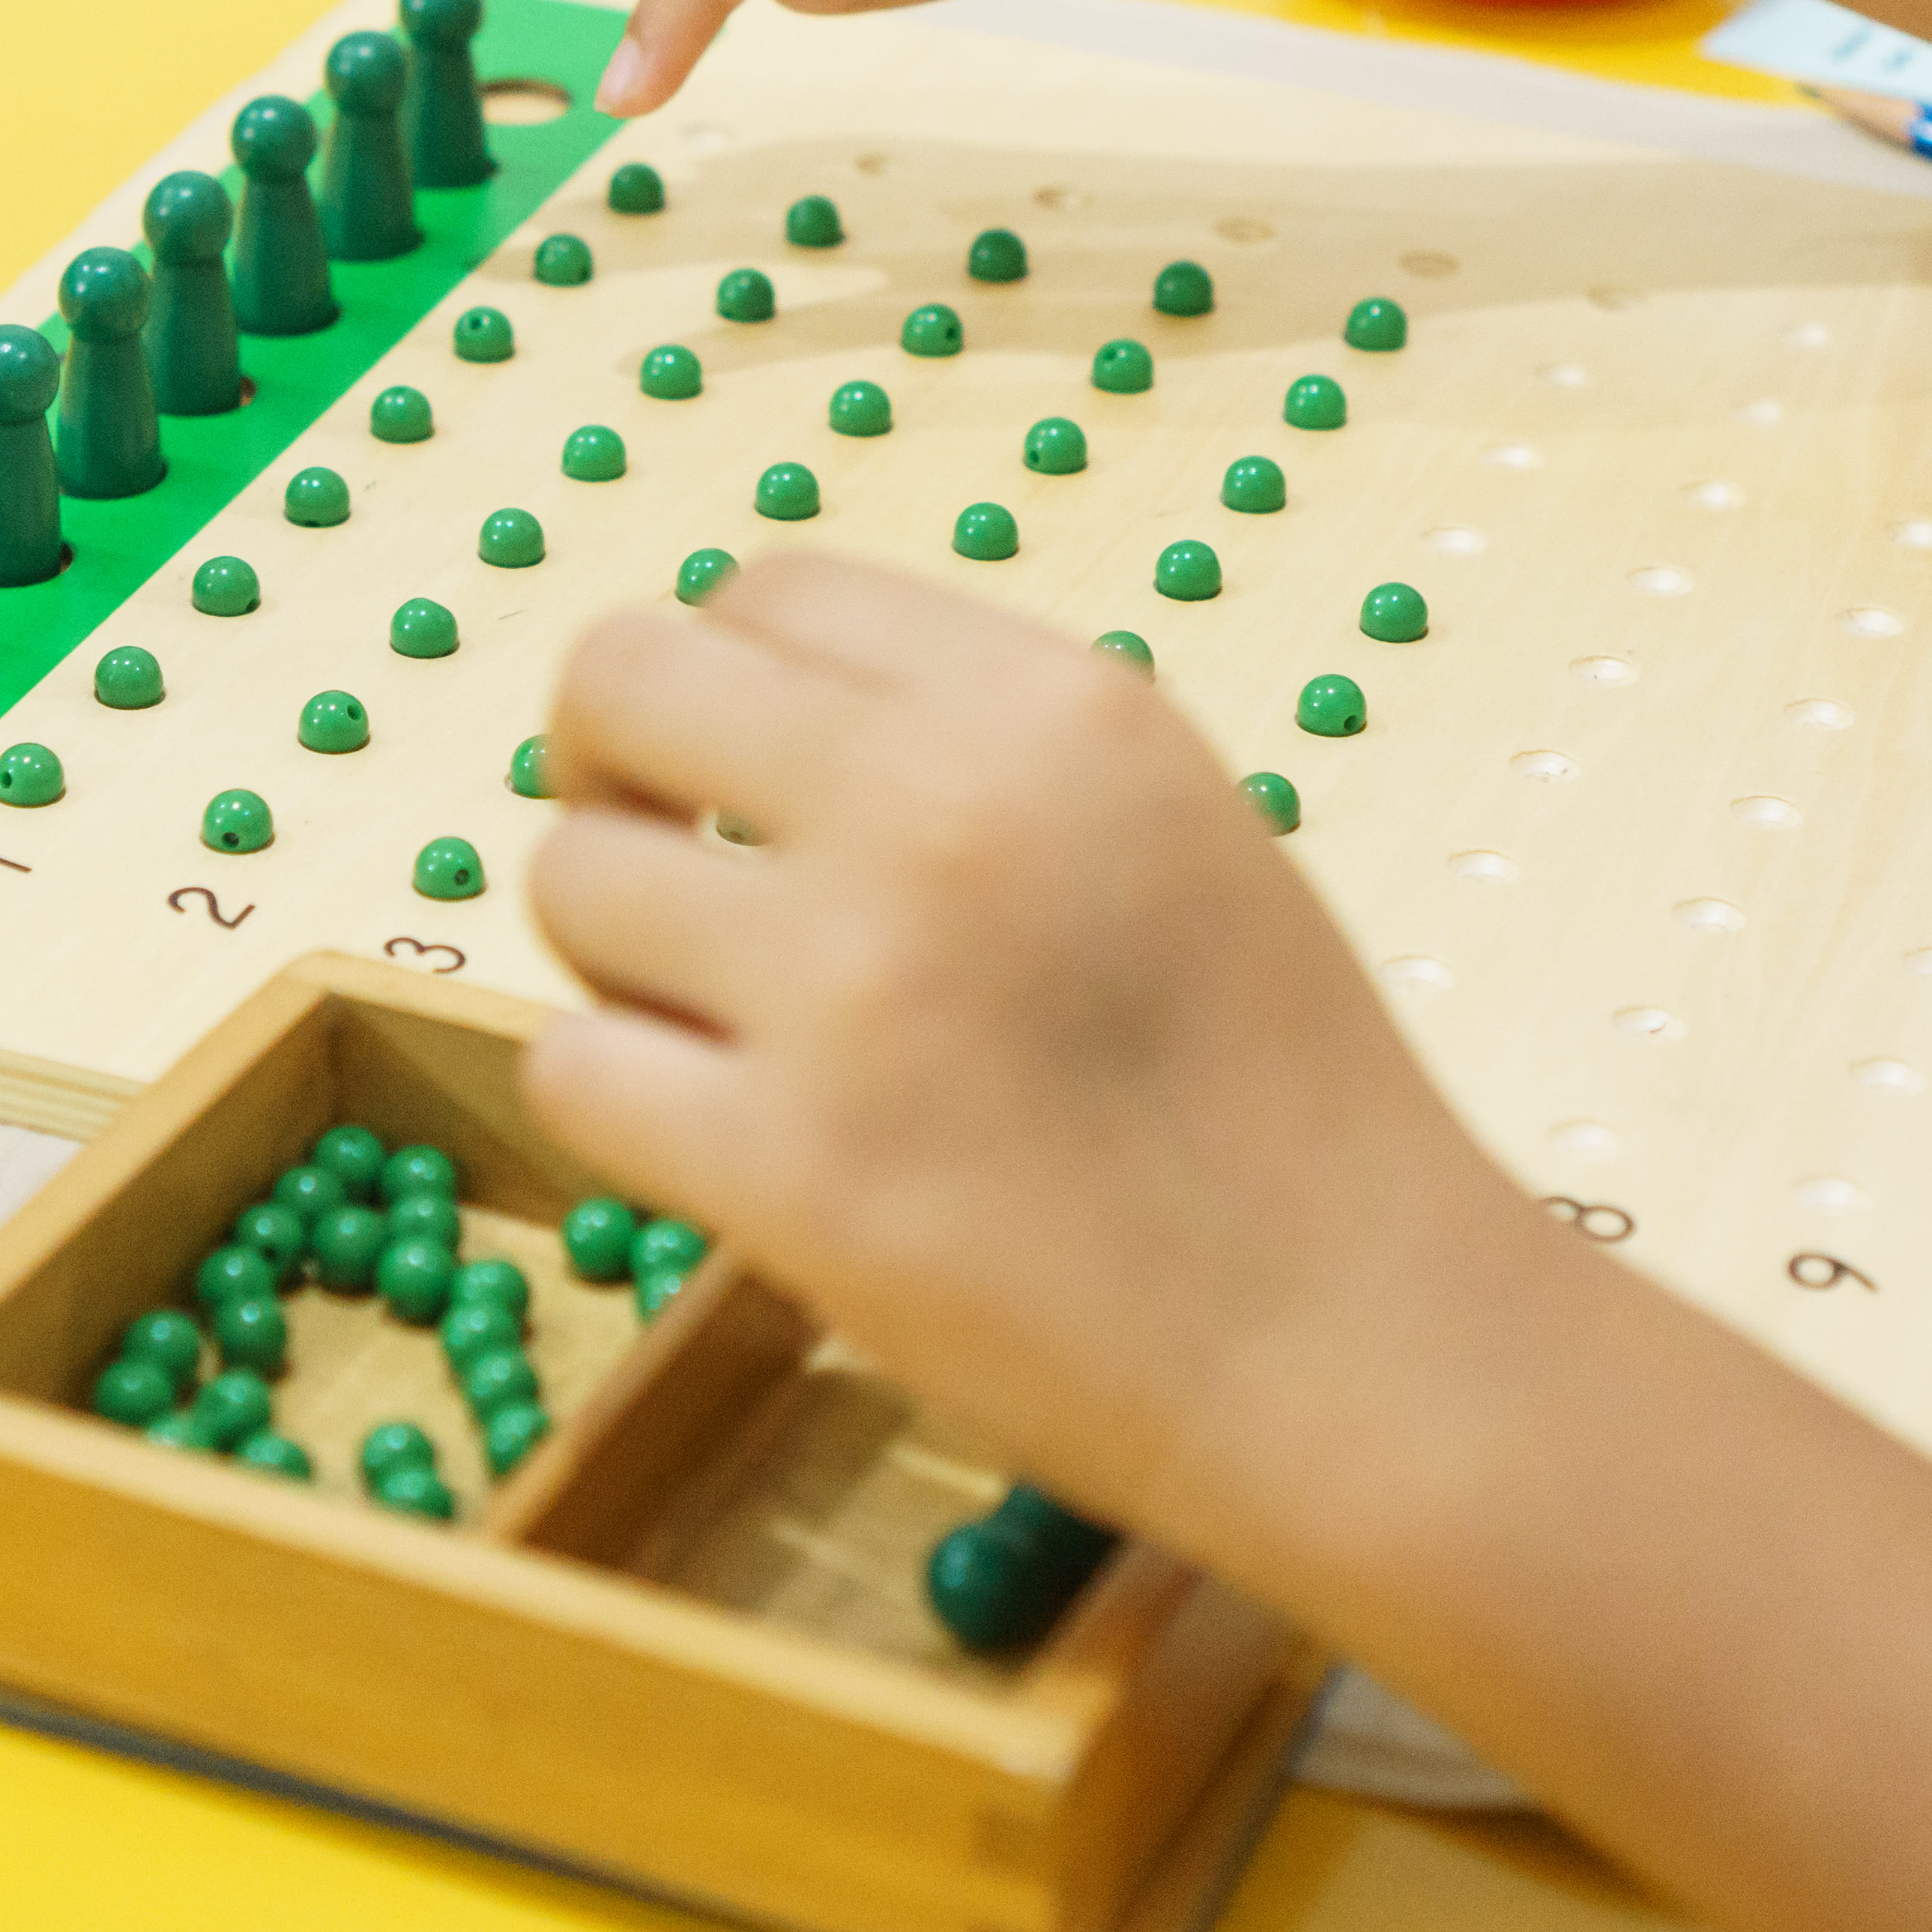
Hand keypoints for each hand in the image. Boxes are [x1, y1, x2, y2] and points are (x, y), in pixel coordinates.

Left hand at [519, 554, 1528, 1548]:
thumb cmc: (1276, 1100)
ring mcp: (855, 987)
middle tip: (664, 872)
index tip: (733, 773)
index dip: (717, 681)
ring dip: (615, 954)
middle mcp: (944, 808)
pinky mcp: (791, 1168)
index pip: (768, 588)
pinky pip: (574, 1068)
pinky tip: (722, 1144)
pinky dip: (621, 1104)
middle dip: (606, 766)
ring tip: (721, 1031)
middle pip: (623, 678)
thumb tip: (753, 717)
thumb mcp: (1170, 825)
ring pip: (568, 877)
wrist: (1364, 1343)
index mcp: (1057, 706)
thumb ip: (983, 751)